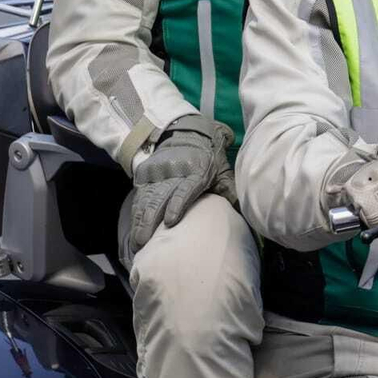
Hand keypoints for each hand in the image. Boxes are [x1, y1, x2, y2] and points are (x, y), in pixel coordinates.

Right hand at [127, 117, 233, 255]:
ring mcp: (157, 172)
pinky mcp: (145, 174)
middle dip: (150, 221)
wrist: (187, 134)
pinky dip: (135, 214)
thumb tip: (244, 210)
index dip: (177, 205)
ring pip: (146, 199)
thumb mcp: (222, 171)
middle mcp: (173, 171)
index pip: (185, 190)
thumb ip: (229, 190)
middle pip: (160, 198)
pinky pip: (139, 196)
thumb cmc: (208, 159)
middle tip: (143, 243)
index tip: (170, 222)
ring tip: (135, 242)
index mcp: (196, 171)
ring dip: (139, 222)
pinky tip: (132, 229)